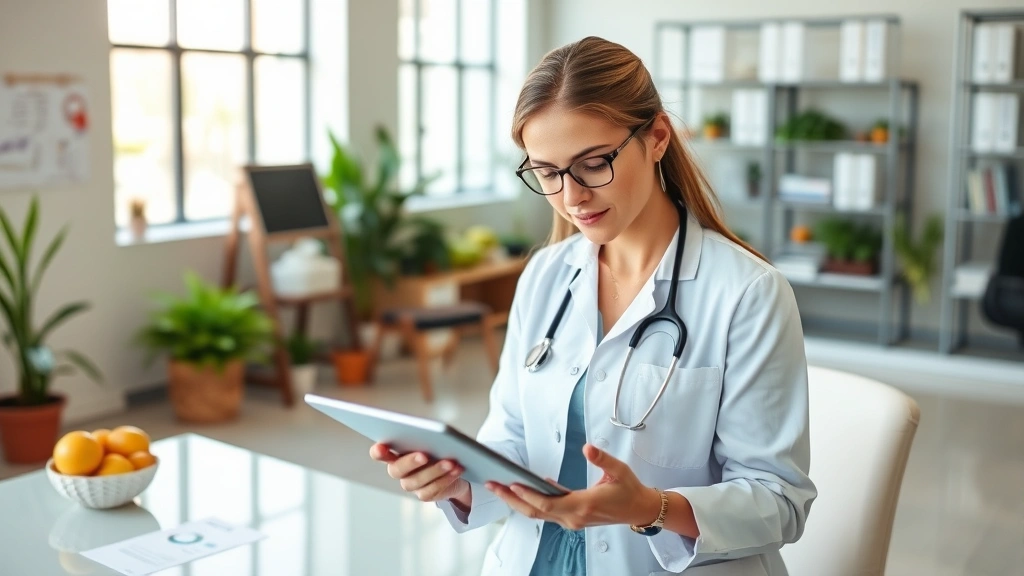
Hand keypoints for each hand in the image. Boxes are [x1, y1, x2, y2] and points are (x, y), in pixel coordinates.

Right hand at [369, 443, 469, 503]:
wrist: (454, 467)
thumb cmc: (438, 447)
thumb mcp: (431, 439)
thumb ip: (425, 436)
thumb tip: (434, 433)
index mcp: (395, 453)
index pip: (379, 454)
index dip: (378, 452)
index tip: (381, 446)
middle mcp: (399, 471)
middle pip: (397, 470)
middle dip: (410, 462)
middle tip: (424, 455)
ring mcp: (410, 485)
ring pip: (417, 481)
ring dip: (435, 470)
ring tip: (450, 461)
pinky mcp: (424, 495)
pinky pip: (432, 490)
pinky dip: (446, 479)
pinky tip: (457, 469)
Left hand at [485, 444, 660, 530]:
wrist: (638, 509)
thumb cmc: (629, 490)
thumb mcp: (619, 470)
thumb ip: (602, 459)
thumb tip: (588, 448)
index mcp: (583, 505)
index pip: (547, 504)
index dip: (527, 495)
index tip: (511, 484)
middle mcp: (574, 517)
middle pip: (534, 512)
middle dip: (511, 499)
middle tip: (491, 485)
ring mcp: (571, 520)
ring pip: (537, 514)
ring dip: (516, 502)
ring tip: (499, 486)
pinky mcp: (571, 519)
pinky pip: (545, 512)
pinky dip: (530, 502)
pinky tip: (520, 489)